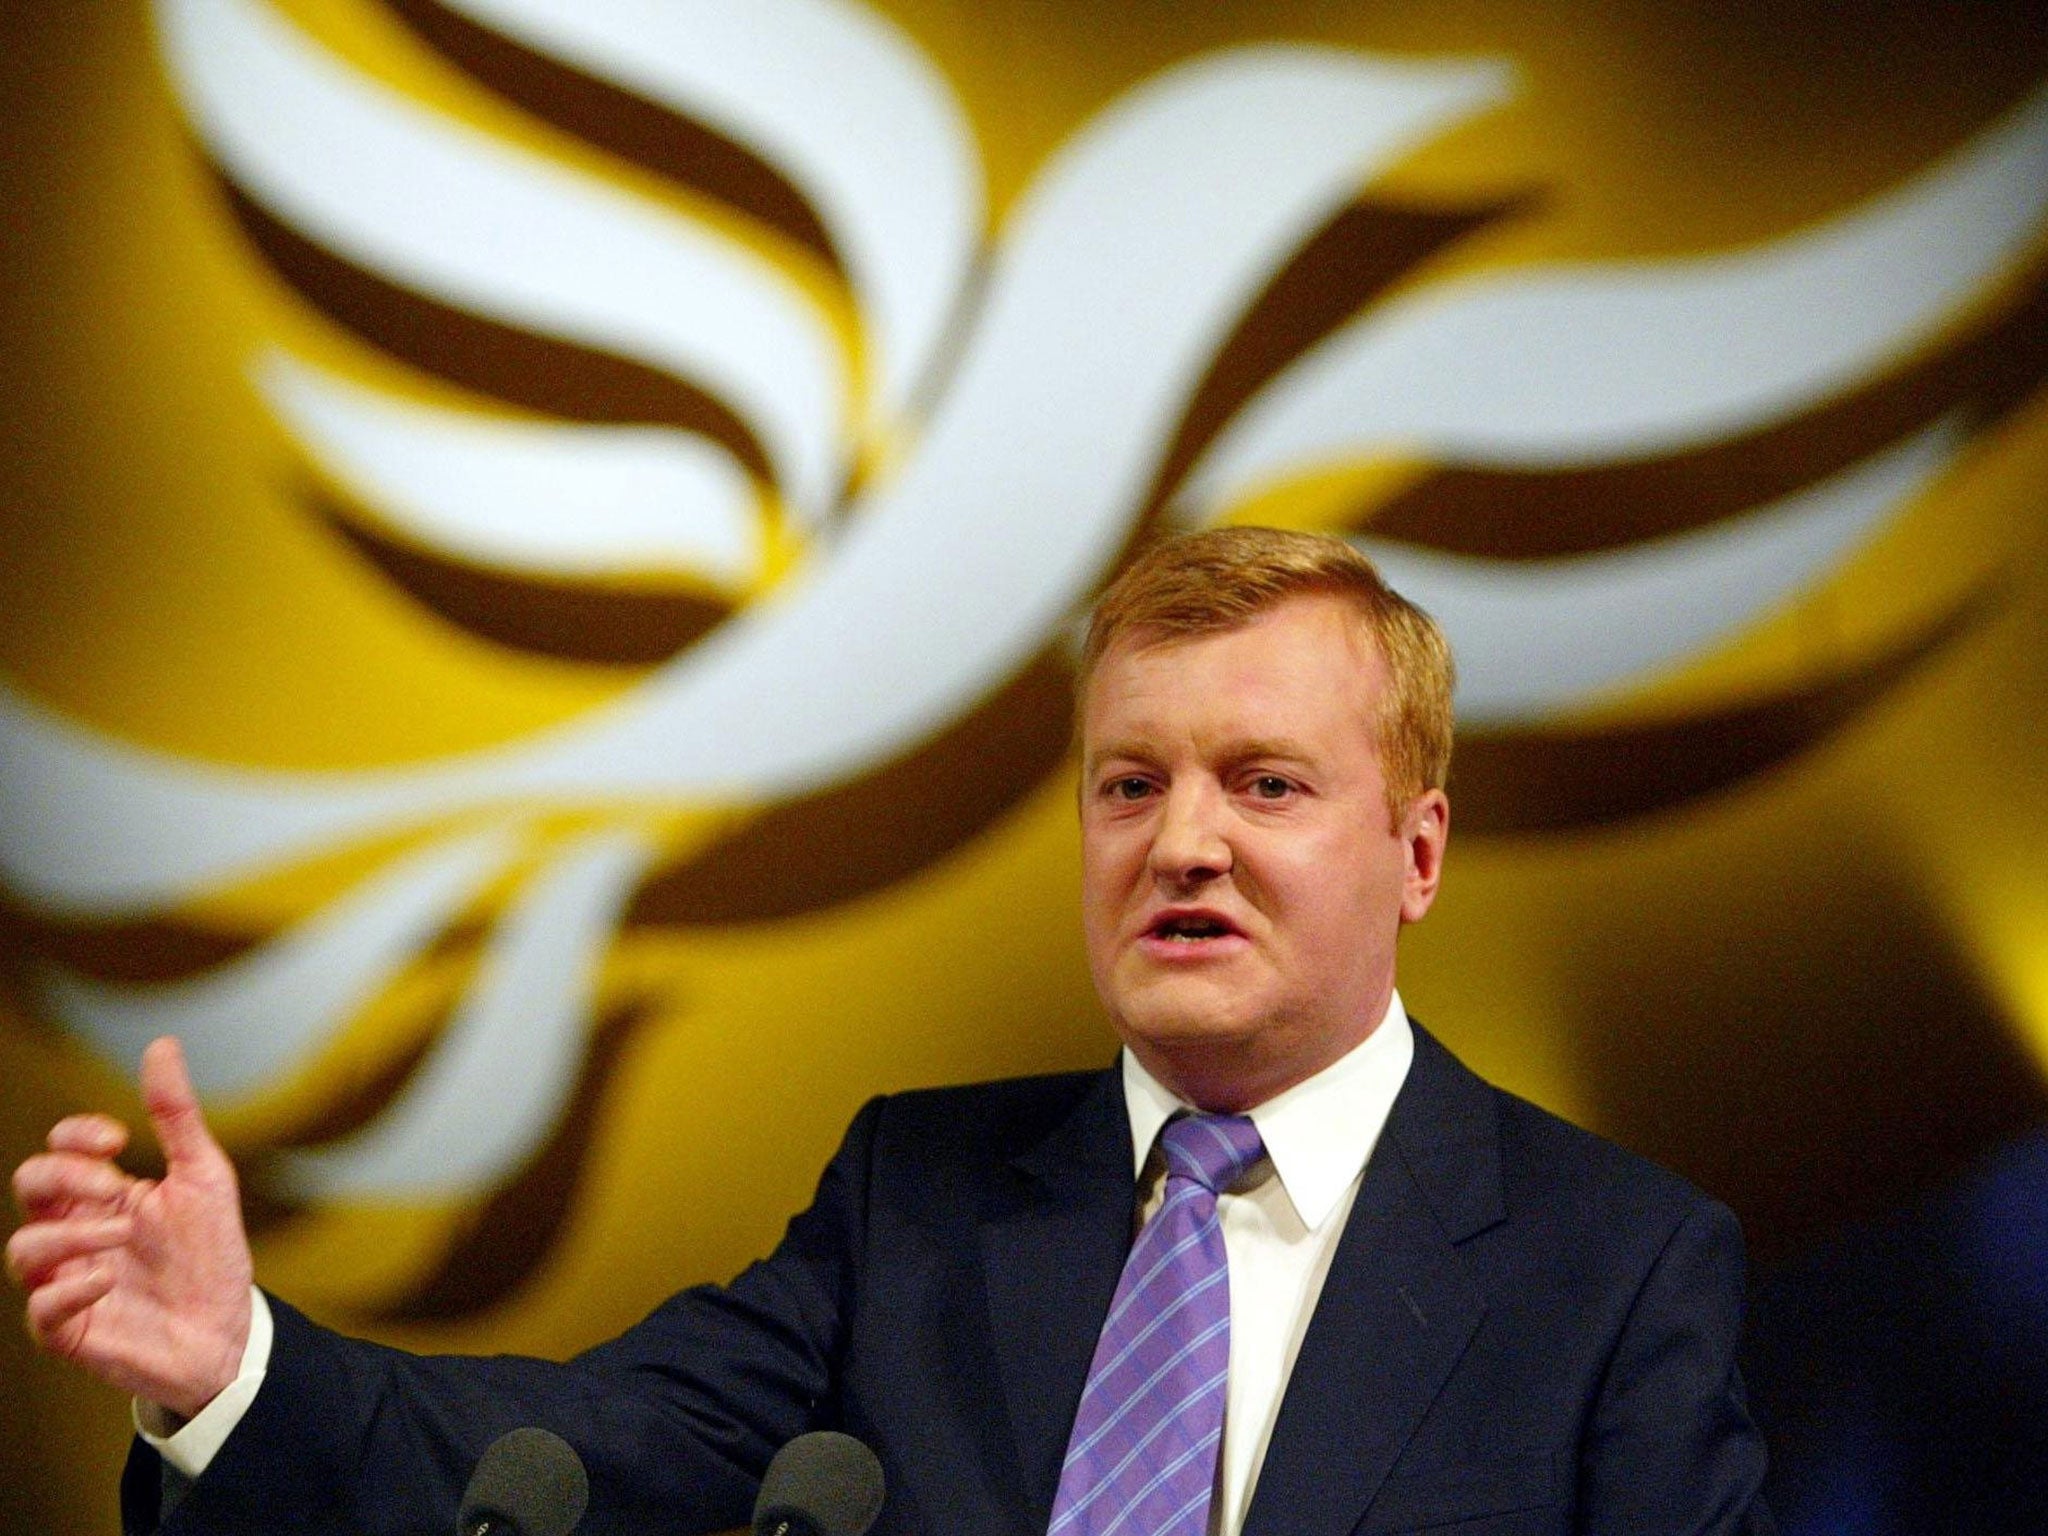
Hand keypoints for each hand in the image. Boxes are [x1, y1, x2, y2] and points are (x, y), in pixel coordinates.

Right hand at [8, 1036, 254, 1420]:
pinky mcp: (71, 1331)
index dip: (75, 1137)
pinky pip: (40, 1310)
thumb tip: (162, 1044)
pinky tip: (110, 1280)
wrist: (229, 1329)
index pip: (56, 1150)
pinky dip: (69, 1291)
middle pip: (28, 1187)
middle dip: (64, 1176)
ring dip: (69, 1234)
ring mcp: (67, 1282)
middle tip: (114, 1186)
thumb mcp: (202, 1176)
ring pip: (23, 1250)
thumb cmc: (210, 1254)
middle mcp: (75, 1234)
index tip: (118, 1139)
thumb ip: (176, 1116)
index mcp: (101, 1195)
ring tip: (123, 1234)